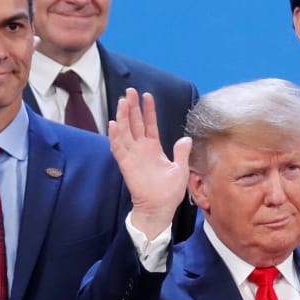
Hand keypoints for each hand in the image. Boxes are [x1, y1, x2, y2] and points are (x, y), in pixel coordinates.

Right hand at [109, 88, 191, 241]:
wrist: (160, 209)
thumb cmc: (169, 193)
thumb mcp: (180, 170)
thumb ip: (181, 153)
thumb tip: (186, 139)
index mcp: (154, 148)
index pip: (149, 124)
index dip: (148, 110)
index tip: (147, 95)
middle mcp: (141, 149)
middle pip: (134, 123)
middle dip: (132, 107)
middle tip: (130, 91)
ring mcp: (132, 155)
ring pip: (125, 131)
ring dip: (123, 116)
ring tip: (123, 101)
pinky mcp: (126, 164)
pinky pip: (119, 148)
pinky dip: (115, 136)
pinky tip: (114, 123)